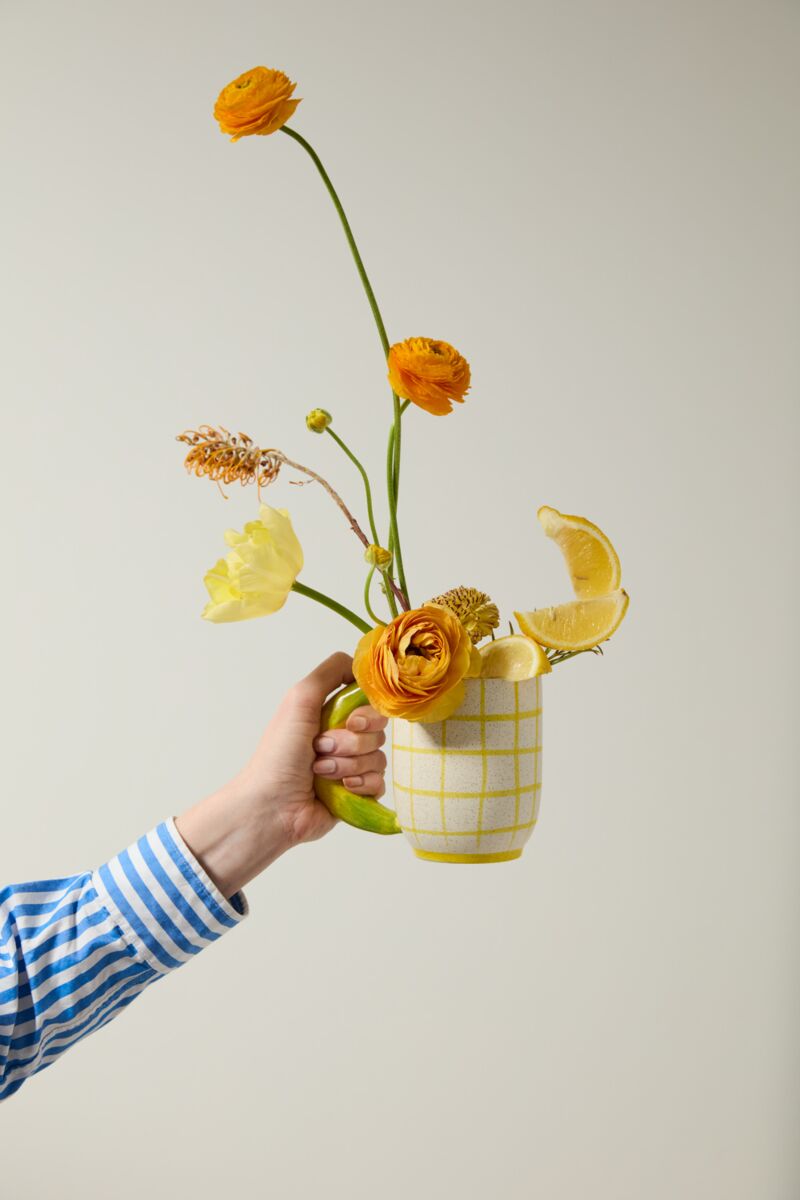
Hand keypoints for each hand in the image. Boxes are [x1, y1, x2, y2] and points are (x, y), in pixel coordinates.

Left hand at [175, 652, 388, 897]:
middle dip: (351, 741)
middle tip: (322, 749)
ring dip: (348, 765)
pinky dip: (360, 785)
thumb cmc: (279, 754)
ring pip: (379, 757)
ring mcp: (351, 766)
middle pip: (378, 729)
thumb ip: (331, 671)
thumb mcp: (300, 699)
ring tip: (320, 772)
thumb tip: (362, 661)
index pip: (370, 702)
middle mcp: (342, 737)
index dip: (366, 712)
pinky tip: (339, 789)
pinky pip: (380, 783)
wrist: (272, 807)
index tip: (350, 720)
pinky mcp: (357, 793)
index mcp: (330, 714)